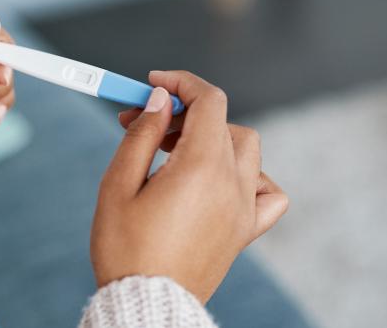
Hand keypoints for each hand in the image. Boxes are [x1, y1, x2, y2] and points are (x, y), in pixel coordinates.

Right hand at [91, 70, 288, 302]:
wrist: (145, 304)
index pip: (208, 100)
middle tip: (144, 124)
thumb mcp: (118, 184)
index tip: (154, 83)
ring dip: (213, 137)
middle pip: (221, 121)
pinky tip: (221, 181)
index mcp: (201, 167)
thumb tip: (161, 99)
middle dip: (183, 113)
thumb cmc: (125, 249)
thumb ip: (141, 134)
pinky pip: (268, 191)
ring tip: (175, 153)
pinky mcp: (245, 230)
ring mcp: (244, 208)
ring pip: (246, 148)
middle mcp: (231, 183)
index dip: (181, 82)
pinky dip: (250, 175)